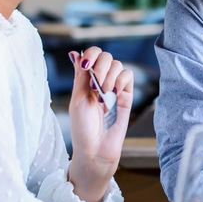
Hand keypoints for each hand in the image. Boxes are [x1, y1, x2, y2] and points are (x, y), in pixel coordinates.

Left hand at [67, 48, 132, 201]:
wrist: (96, 148)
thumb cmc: (82, 128)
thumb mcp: (77, 99)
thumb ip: (80, 76)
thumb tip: (75, 53)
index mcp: (85, 80)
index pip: (91, 55)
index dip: (90, 54)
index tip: (86, 65)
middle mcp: (101, 80)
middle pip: (106, 56)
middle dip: (100, 67)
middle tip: (95, 85)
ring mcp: (114, 87)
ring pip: (117, 65)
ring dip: (109, 77)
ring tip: (104, 97)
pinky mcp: (126, 95)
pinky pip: (128, 76)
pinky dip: (121, 81)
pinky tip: (114, 95)